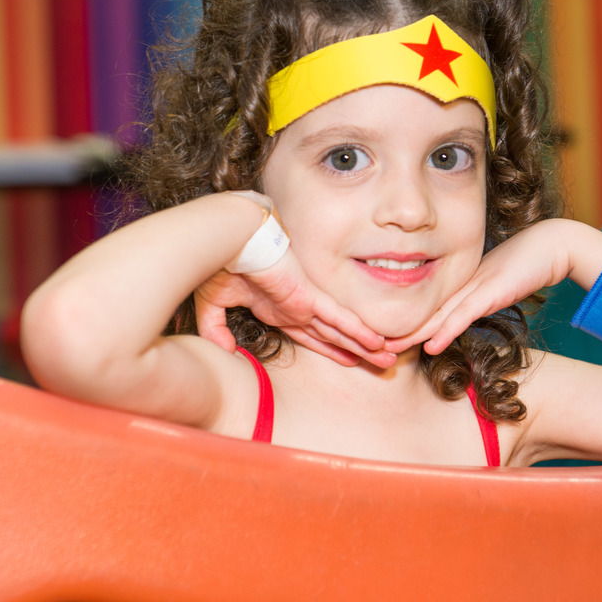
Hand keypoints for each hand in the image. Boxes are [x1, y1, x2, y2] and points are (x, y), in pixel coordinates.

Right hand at [194, 251, 393, 367]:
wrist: (226, 240)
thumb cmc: (218, 264)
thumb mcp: (212, 305)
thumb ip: (216, 330)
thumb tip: (223, 351)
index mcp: (276, 307)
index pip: (309, 334)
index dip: (330, 348)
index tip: (350, 359)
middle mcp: (294, 306)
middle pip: (332, 335)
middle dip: (356, 350)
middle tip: (382, 361)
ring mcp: (304, 302)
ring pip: (342, 331)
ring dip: (366, 346)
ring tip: (389, 358)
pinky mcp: (309, 297)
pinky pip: (339, 320)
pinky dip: (359, 332)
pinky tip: (377, 342)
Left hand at [387, 220, 568, 355]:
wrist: (550, 246)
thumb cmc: (524, 265)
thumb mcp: (493, 286)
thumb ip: (474, 301)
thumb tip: (457, 318)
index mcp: (457, 283)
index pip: (424, 305)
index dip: (402, 321)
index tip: (379, 336)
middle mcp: (460, 284)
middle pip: (421, 310)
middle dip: (394, 329)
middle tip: (367, 345)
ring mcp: (473, 287)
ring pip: (435, 315)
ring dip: (411, 334)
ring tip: (386, 349)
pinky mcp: (490, 292)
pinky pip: (463, 315)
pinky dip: (445, 331)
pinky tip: (429, 346)